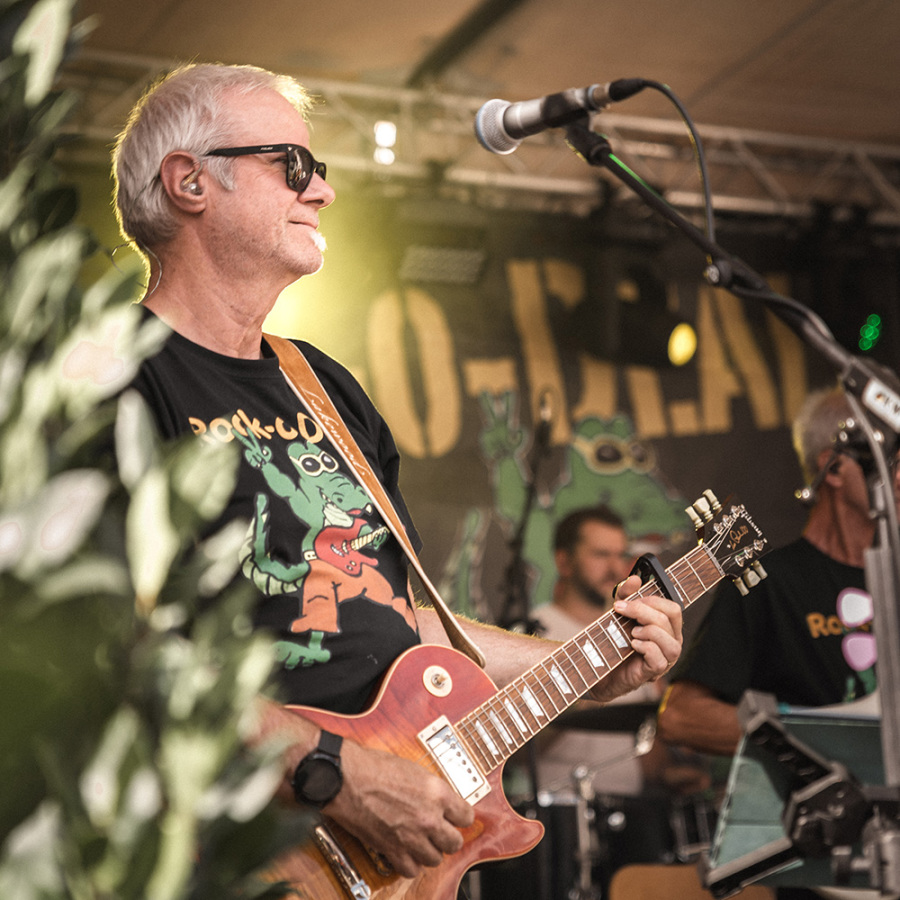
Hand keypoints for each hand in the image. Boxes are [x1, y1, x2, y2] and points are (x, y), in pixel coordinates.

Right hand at [325, 740, 474, 878]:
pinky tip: (406, 852)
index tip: (456, 818)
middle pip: (455, 843)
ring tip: (421, 842)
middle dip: (448, 838)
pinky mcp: (392, 849)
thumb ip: (431, 789)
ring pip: (435, 859)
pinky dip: (410, 864)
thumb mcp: (413, 769)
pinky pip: (411, 869)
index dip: (461, 817)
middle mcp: (429, 817)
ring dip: (429, 851)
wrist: (346, 778)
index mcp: (437, 792)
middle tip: (440, 832)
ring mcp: (411, 836)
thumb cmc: (374, 767)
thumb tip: (440, 801)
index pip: (467, 816)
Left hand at [590, 574, 682, 703]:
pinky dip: (646, 648)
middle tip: (621, 610)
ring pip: (671, 643)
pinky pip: (659, 660)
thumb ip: (627, 595)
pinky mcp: (653, 673)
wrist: (599, 666)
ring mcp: (665, 660)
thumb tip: (634, 579)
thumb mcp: (620, 613)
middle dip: (642, 611)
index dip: (653, 600)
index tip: (629, 600)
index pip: (674, 609)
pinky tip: (632, 644)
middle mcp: (671, 643)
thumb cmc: (615, 639)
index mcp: (667, 628)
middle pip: (668, 621)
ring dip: (649, 632)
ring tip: (632, 632)